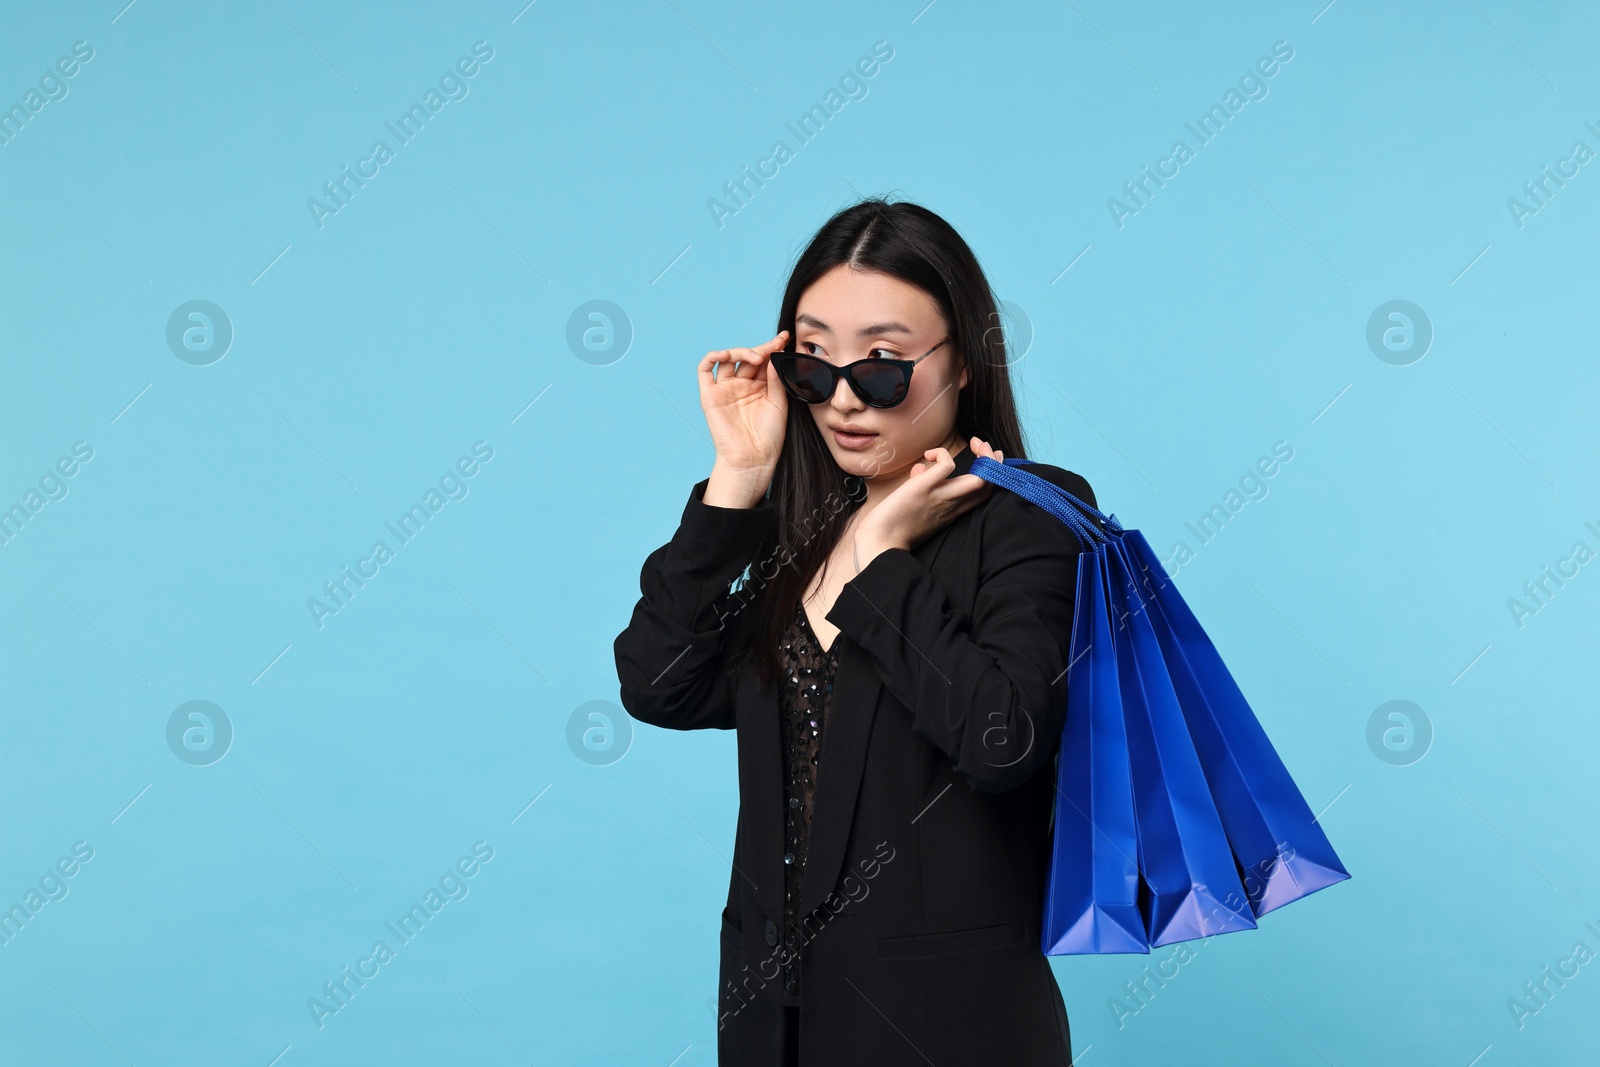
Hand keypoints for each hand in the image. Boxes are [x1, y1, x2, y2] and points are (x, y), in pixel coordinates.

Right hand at [699, 330, 788, 506]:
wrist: (753, 459)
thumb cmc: (769, 437)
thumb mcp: (779, 404)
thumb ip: (776, 379)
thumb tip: (774, 355)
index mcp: (760, 387)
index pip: (764, 361)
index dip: (773, 348)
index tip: (786, 338)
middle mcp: (742, 385)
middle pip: (748, 358)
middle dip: (762, 348)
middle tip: (775, 344)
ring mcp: (725, 389)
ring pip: (729, 360)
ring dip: (742, 352)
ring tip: (757, 357)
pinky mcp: (710, 395)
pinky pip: (705, 370)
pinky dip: (712, 357)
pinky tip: (726, 354)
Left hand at [851, 437, 1001, 568]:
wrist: (879, 543)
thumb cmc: (894, 528)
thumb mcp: (916, 506)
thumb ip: (923, 486)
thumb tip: (920, 468)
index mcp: (953, 511)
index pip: (985, 493)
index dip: (993, 473)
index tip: (986, 457)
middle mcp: (953, 505)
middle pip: (990, 485)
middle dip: (994, 461)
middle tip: (981, 445)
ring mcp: (941, 496)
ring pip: (981, 479)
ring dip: (985, 457)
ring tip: (974, 442)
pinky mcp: (924, 488)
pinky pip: (946, 466)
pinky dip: (942, 454)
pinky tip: (928, 454)